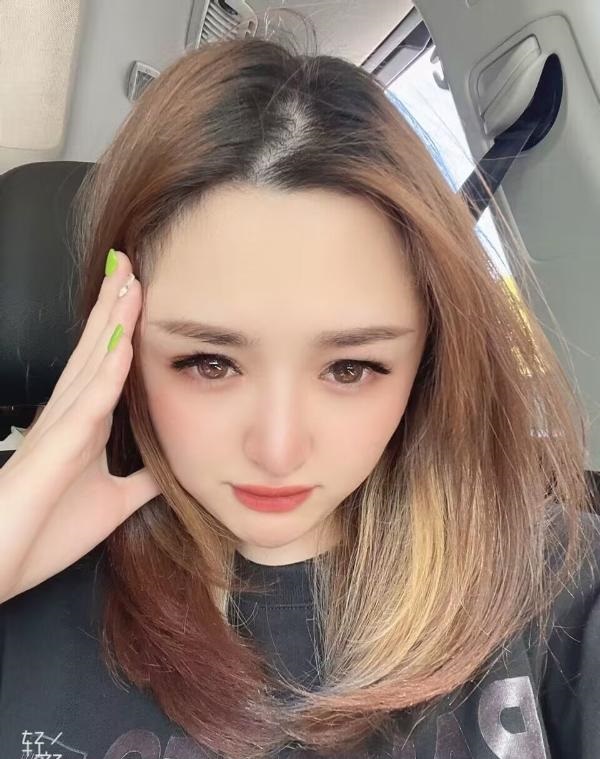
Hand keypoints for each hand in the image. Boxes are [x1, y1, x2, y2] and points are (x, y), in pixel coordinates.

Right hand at [0, 250, 159, 601]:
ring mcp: (60, 427)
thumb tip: (171, 468)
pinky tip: (123, 340)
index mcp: (83, 426)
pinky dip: (108, 369)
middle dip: (115, 306)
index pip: (107, 365)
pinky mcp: (54, 448)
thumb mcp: (112, 502)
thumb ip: (141, 480)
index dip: (122, 327)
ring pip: (92, 362)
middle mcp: (70, 416)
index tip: (141, 292)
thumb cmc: (44, 533)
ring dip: (113, 320)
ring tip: (130, 280)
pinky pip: (87, 402)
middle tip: (133, 264)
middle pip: (97, 349)